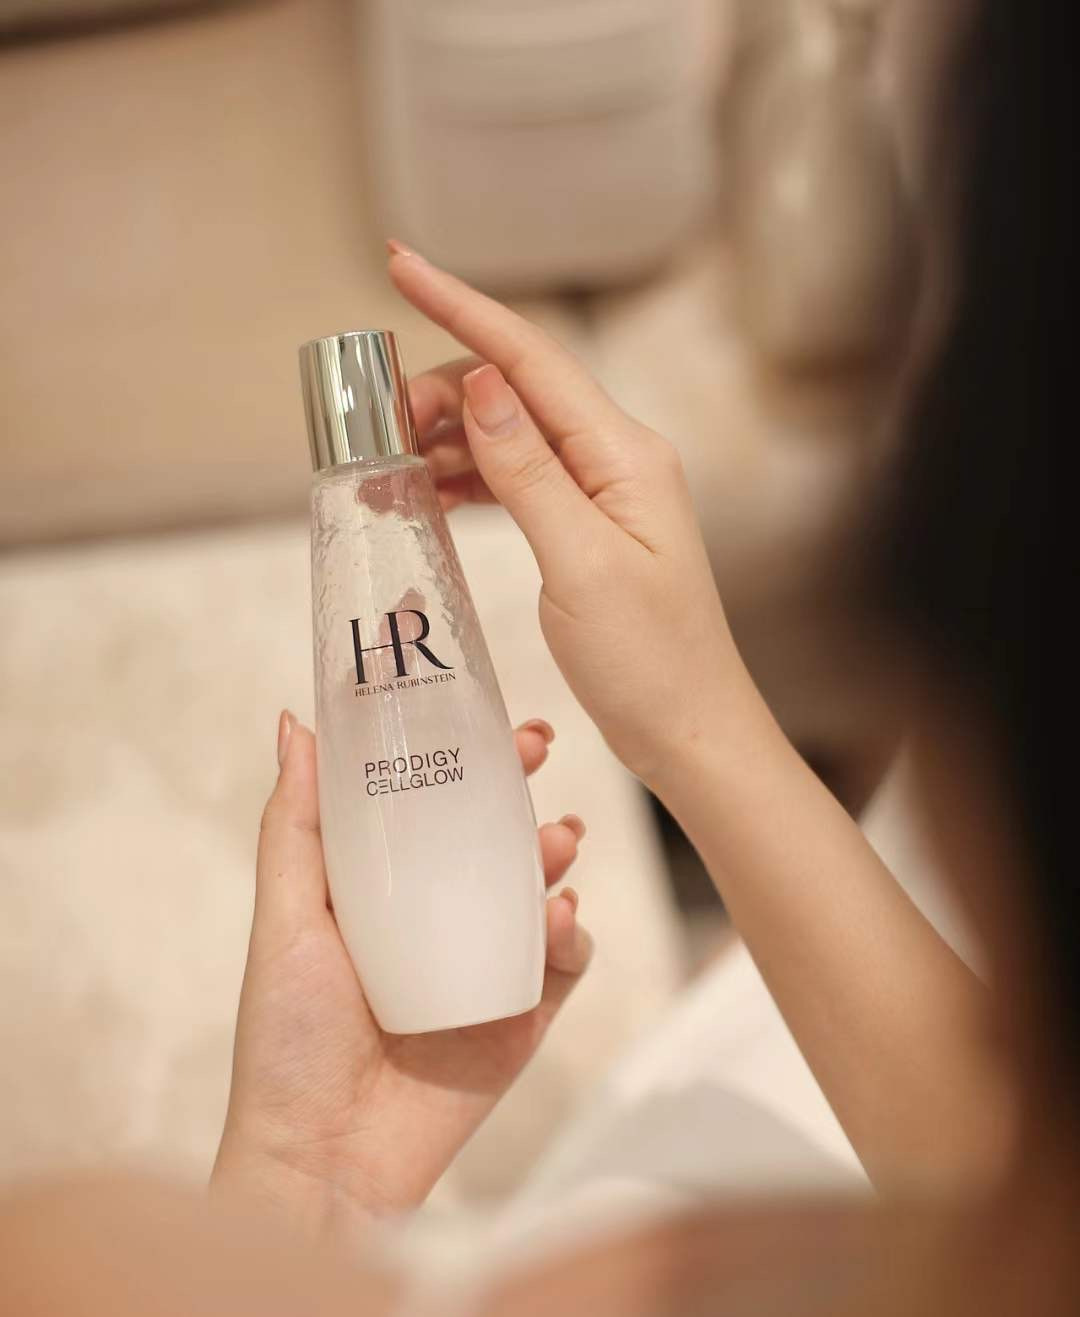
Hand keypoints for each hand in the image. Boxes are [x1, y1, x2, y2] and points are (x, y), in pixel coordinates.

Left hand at [212, 711, 589, 1235]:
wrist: (324, 1163)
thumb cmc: (288, 1041)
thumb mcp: (285, 920)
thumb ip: (296, 826)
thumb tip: (296, 724)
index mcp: (377, 894)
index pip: (425, 806)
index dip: (456, 754)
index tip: (482, 712)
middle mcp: (432, 923)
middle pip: (488, 837)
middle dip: (517, 788)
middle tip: (536, 749)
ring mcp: (481, 970)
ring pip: (537, 891)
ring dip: (552, 852)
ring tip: (556, 839)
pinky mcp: (520, 1020)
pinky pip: (563, 965)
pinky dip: (572, 936)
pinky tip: (561, 919)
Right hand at [389, 242, 747, 782]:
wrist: (688, 731)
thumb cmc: (649, 661)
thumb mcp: (580, 564)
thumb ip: (528, 472)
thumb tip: (480, 385)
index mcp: (624, 456)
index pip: (530, 360)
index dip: (462, 307)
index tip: (400, 264)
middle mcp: (616, 460)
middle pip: (515, 390)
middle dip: (439, 388)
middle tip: (377, 423)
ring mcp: (601, 495)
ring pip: (509, 436)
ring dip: (447, 437)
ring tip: (388, 461)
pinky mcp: (586, 530)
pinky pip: (516, 481)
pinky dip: (468, 479)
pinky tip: (427, 491)